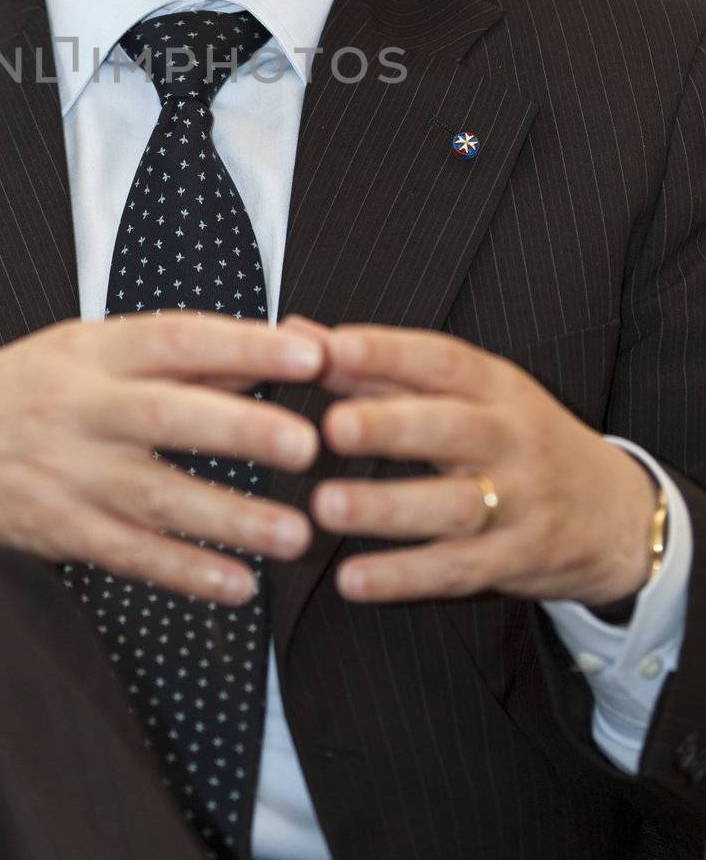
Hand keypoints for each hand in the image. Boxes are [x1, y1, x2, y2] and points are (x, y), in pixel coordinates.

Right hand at [0, 312, 323, 604]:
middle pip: (167, 416)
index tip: (308, 357)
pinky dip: (185, 573)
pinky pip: (129, 555)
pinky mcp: (57, 531)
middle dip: (241, 430)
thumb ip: (177, 353)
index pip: (177, 339)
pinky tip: (238, 586)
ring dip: (230, 519)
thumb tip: (273, 348)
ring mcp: (66, 473)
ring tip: (296, 536)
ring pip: (156, 497)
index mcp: (92, 351)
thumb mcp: (84, 348)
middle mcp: (79, 408)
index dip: (244, 346)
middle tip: (308, 447)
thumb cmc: (21, 388)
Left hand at [301, 324, 658, 606]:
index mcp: (495, 386)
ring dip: (387, 508)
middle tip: (332, 428)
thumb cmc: (518, 439)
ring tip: (325, 506)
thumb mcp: (468, 392)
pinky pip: (457, 571)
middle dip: (391, 427)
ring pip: (452, 505)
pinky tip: (352, 580)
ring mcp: (518, 502)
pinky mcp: (516, 560)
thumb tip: (297, 336)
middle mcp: (510, 438)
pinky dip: (404, 578)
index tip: (333, 350)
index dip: (388, 353)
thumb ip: (379, 368)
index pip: (441, 360)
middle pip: (450, 429)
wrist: (617, 514)